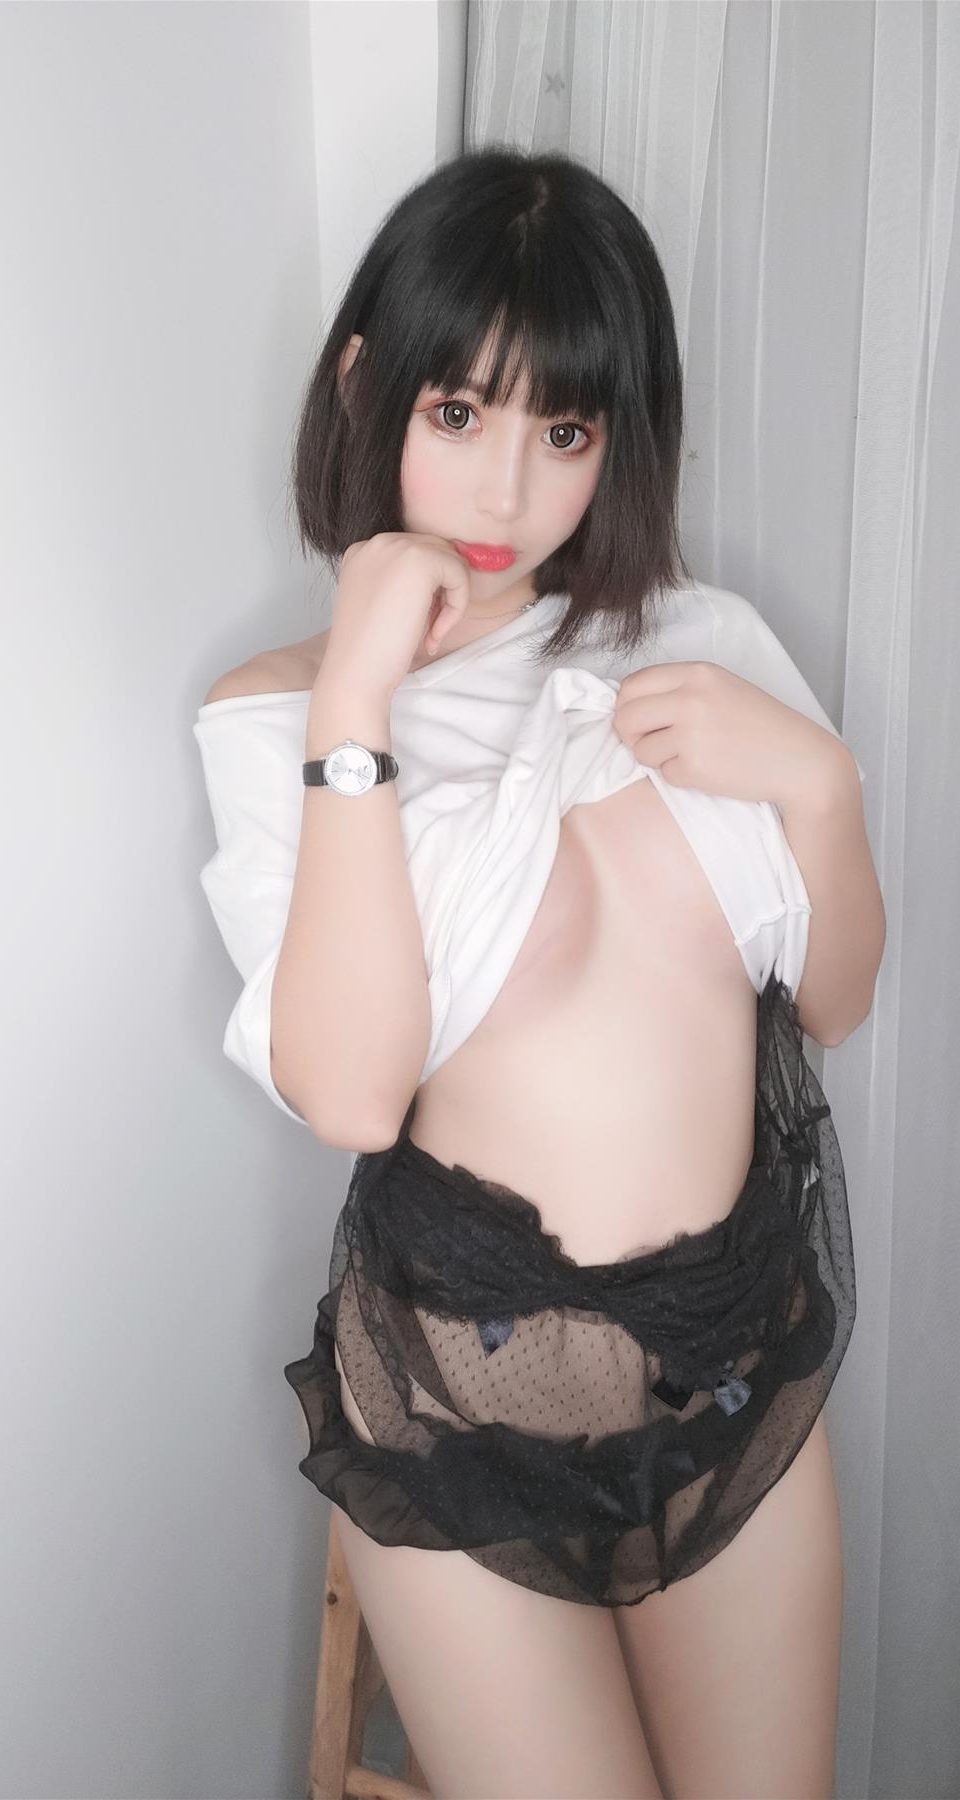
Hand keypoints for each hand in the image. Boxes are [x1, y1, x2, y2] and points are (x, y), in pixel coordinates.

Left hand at [611, 660, 850, 807]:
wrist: (799, 760)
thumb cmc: (761, 726)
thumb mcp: (722, 689)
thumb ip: (681, 690)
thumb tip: (629, 706)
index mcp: (697, 673)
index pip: (632, 685)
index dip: (627, 706)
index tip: (639, 719)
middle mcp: (690, 698)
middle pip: (625, 717)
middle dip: (630, 735)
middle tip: (650, 743)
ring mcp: (691, 732)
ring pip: (640, 750)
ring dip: (657, 759)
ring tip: (691, 755)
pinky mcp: (694, 766)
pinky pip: (663, 774)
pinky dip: (680, 776)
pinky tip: (708, 769)